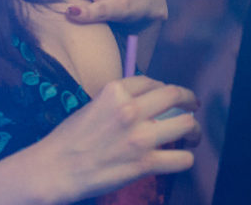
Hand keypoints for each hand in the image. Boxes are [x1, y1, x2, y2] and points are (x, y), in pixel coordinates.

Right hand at [28, 76, 199, 202]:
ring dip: (193, 129)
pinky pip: (182, 159)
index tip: (168, 95)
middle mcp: (130, 109)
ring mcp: (140, 137)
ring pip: (186, 124)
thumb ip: (118, 101)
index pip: (151, 81)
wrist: (57, 168)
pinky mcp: (146, 163)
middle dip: (189, 99)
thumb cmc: (69, 138)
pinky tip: (179, 158)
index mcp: (115, 91)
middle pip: (174, 95)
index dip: (162, 87)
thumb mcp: (93, 105)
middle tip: (193, 105)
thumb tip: (142, 103)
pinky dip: (185, 158)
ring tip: (191, 135)